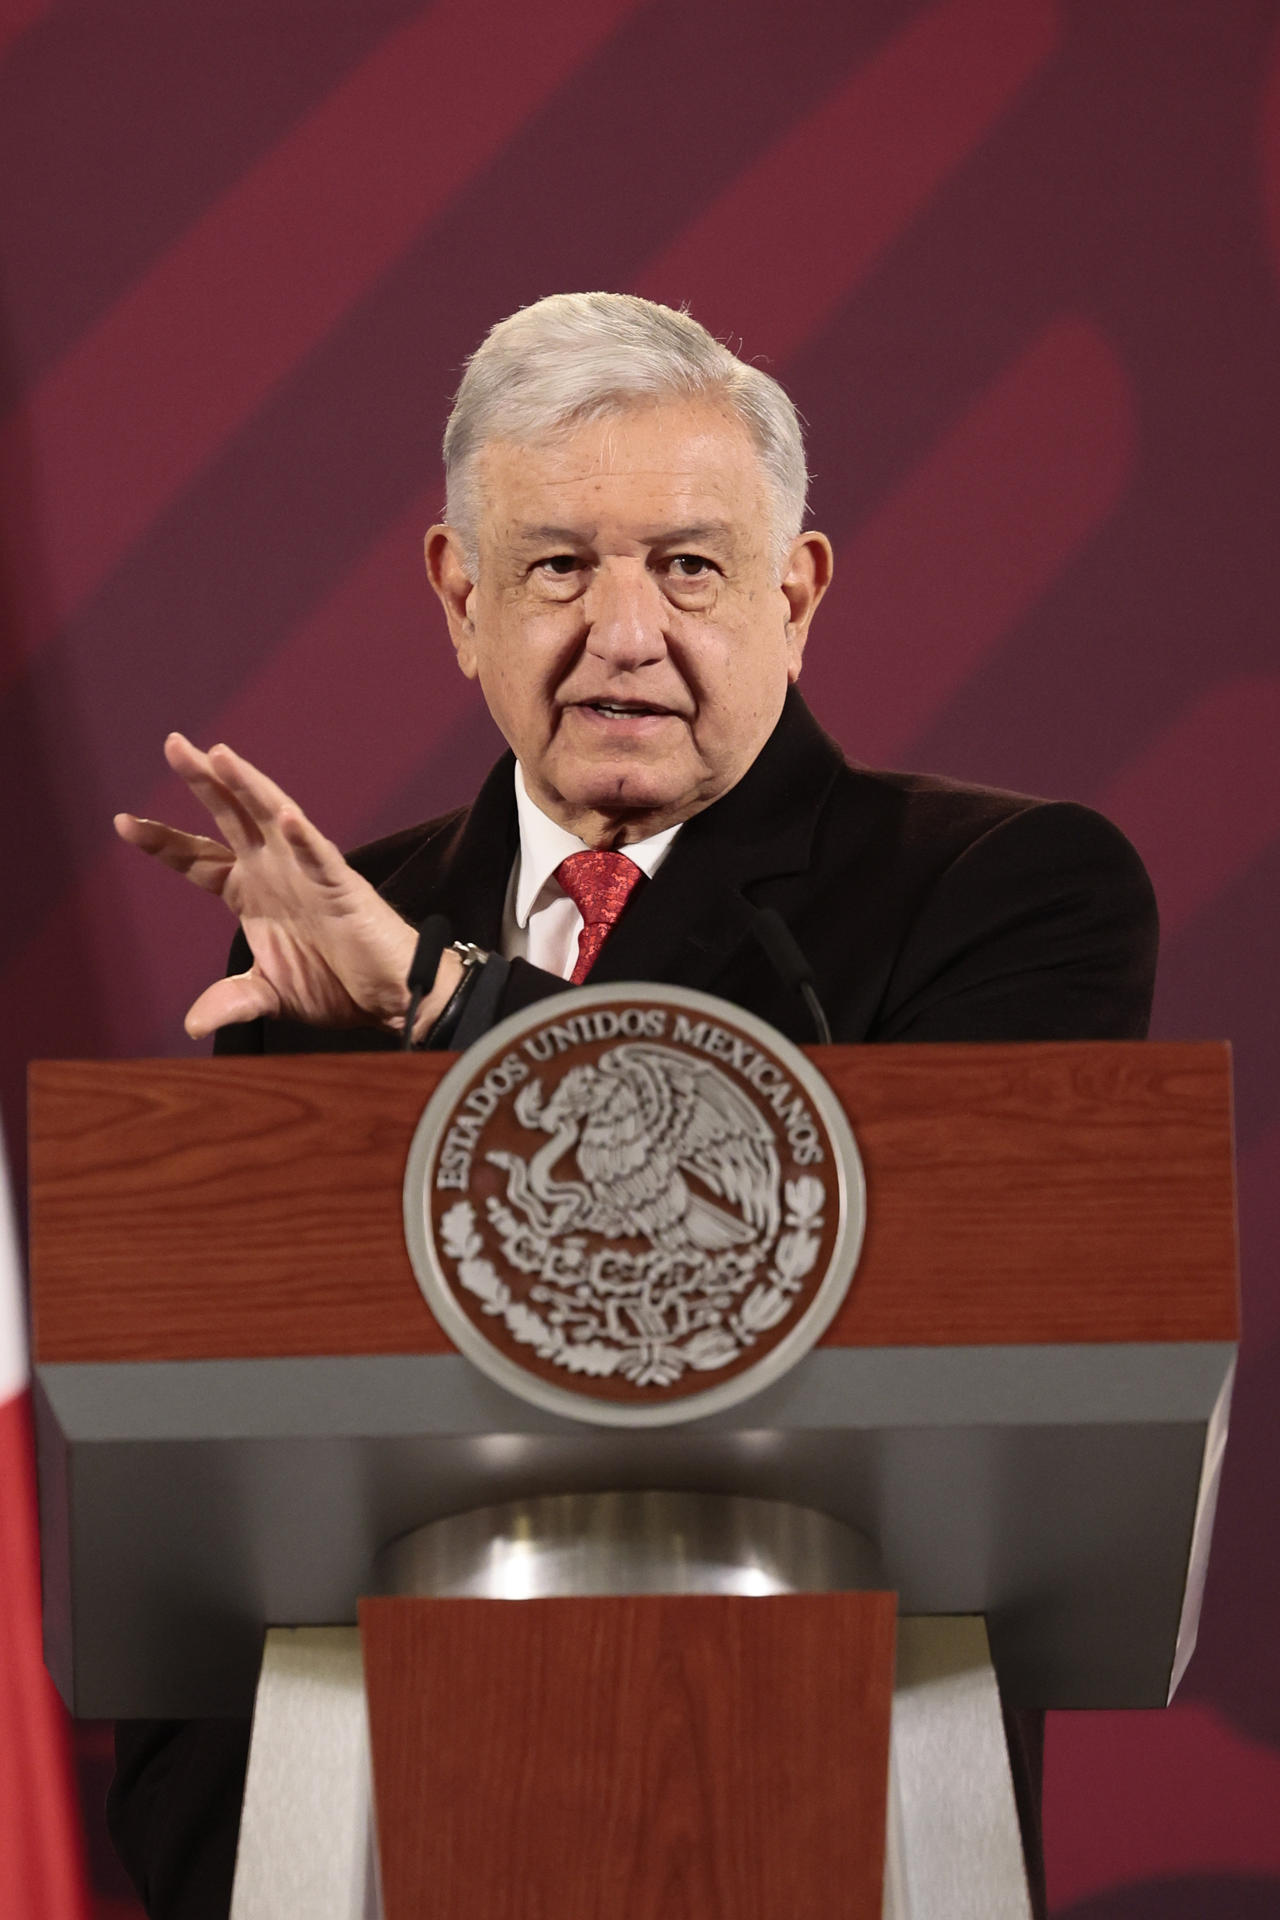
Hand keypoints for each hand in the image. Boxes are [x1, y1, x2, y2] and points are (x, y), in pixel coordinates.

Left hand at [115, 734, 460, 1038]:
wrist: (390, 995)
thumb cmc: (336, 984)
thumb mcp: (270, 995)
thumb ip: (234, 1001)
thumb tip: (195, 1023)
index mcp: (251, 892)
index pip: (199, 858)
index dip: (162, 841)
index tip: (122, 822)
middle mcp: (275, 871)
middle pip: (232, 817)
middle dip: (203, 781)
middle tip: (175, 745)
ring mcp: (308, 873)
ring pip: (273, 819)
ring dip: (249, 787)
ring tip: (221, 757)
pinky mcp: (341, 887)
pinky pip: (320, 857)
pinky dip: (304, 837)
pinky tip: (285, 817)